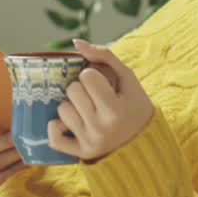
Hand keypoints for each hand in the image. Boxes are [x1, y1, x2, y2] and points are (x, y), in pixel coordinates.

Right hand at [0, 113, 26, 189]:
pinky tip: (27, 163)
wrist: (9, 170)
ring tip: (29, 149)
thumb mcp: (1, 134)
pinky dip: (16, 169)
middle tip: (24, 136)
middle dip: (7, 142)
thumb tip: (17, 108)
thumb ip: (1, 123)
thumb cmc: (6, 146)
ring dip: (15, 156)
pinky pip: (2, 177)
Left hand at [47, 39, 153, 162]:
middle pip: (72, 91)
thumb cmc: (134, 104)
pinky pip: (53, 136)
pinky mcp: (81, 153)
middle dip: (82, 89)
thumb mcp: (127, 78)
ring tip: (87, 111)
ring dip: (72, 106)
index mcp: (115, 109)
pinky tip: (70, 124)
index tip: (103, 84)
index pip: (87, 76)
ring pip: (62, 109)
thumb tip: (76, 42)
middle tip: (95, 97)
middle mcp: (102, 128)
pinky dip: (57, 127)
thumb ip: (104, 56)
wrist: (144, 141)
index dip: (93, 76)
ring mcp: (90, 142)